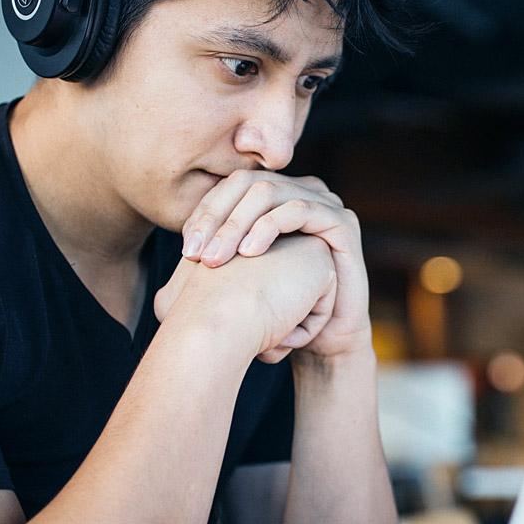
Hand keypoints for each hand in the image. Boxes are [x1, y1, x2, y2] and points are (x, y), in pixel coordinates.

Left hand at [180, 171, 370, 361]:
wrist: (321, 340)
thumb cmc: (278, 309)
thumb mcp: (239, 278)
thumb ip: (217, 254)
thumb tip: (181, 249)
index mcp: (275, 198)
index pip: (230, 187)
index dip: (204, 213)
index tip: (185, 250)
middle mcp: (299, 192)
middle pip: (247, 183)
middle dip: (216, 218)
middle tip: (196, 256)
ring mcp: (324, 203)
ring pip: (269, 192)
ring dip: (237, 224)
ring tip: (217, 259)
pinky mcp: (342, 221)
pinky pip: (300, 209)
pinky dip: (270, 227)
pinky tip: (250, 253)